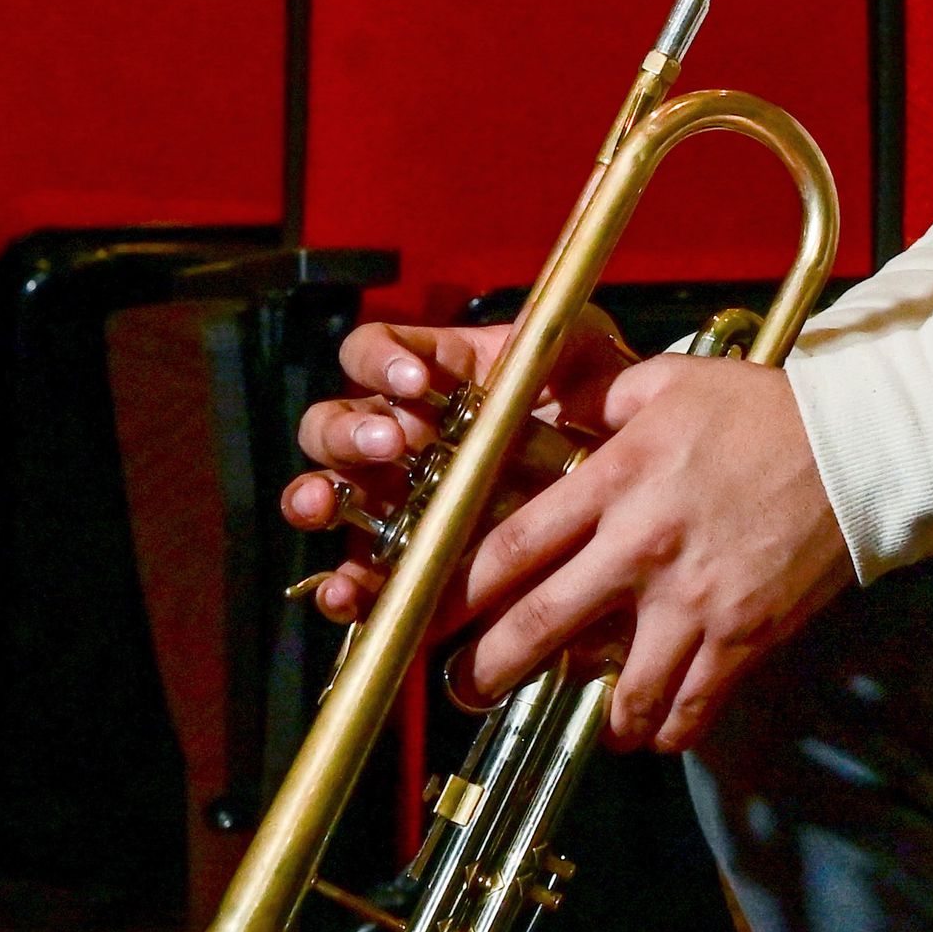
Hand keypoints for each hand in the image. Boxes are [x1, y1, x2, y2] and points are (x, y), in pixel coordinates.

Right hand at [281, 315, 635, 625]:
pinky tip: (346, 594)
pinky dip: (341, 587)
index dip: (381, 361)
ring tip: (326, 506)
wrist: (618, 496)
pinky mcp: (401, 562)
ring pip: (323, 492)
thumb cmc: (593, 414)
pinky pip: (355, 576)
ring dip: (314, 498)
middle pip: (333, 424)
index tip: (416, 381)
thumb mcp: (587, 365)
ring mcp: (391, 500)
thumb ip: (563, 342)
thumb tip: (533, 337)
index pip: (371, 354)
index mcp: (427, 378)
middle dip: (348, 432)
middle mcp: (394, 436)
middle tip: (389, 445)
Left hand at [451, 352, 850, 753]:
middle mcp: (643, 545)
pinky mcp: (743, 636)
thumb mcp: (670, 381)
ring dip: (590, 717)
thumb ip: (599, 394)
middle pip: (541, 624)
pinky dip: (664, 730)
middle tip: (461, 691)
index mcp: (616, 478)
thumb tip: (544, 395)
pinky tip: (651, 730)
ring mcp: (695, 599)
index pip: (514, 544)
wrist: (858, 448)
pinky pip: (692, 706)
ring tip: (580, 721)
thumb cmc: (762, 410)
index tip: (425, 614)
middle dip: (487, 670)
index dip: (457, 589)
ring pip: (619, 688)